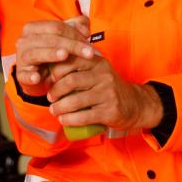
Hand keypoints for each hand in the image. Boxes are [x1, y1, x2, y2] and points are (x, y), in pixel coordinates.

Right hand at [12, 17, 96, 96]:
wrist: (37, 73)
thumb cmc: (52, 53)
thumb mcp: (63, 38)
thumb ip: (75, 28)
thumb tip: (85, 28)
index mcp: (33, 28)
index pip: (56, 27)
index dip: (75, 34)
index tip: (91, 42)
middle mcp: (24, 40)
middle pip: (50, 39)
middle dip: (72, 46)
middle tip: (90, 54)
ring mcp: (21, 57)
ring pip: (36, 53)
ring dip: (51, 54)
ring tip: (65, 55)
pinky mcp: (20, 74)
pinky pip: (24, 74)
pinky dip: (29, 76)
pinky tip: (37, 77)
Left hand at [46, 56, 163, 131]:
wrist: (135, 104)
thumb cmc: (108, 88)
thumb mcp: (97, 72)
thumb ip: (79, 68)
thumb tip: (47, 71)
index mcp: (97, 62)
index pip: (71, 61)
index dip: (55, 71)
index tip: (49, 80)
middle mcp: (104, 75)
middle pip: (71, 81)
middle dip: (55, 91)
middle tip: (50, 98)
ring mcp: (108, 93)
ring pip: (76, 100)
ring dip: (60, 107)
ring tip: (54, 110)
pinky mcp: (110, 111)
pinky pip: (85, 116)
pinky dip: (70, 119)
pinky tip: (63, 120)